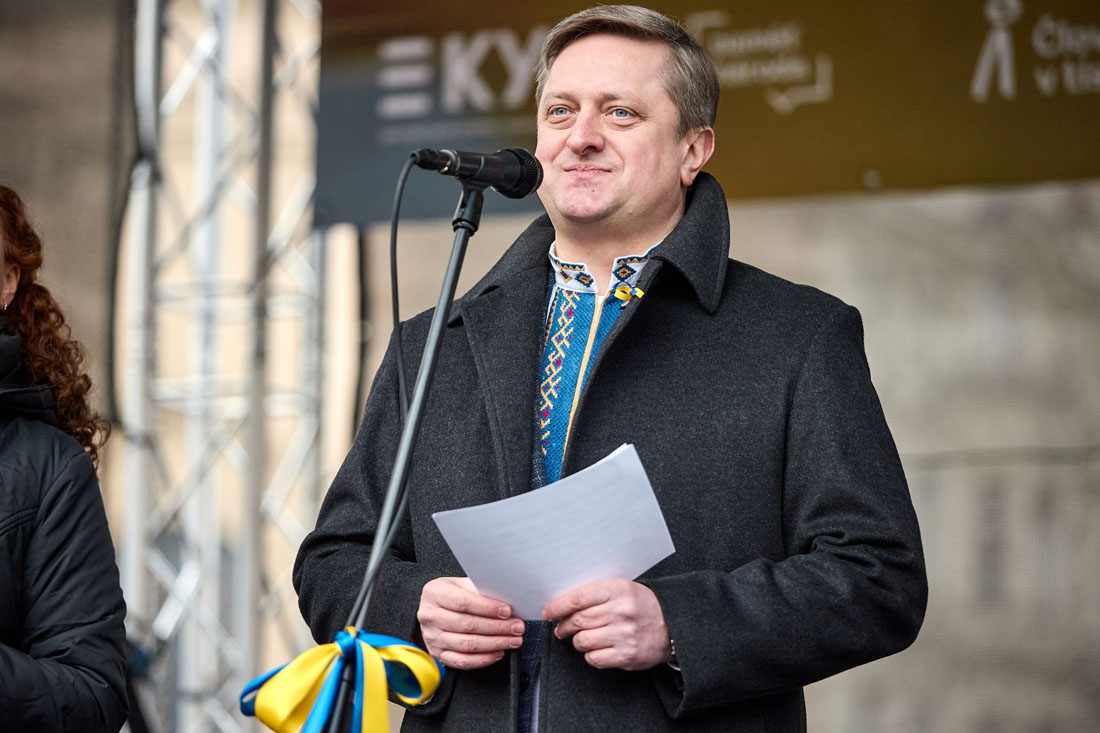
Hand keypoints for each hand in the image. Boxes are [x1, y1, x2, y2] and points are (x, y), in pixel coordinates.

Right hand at [417, 577, 524, 669]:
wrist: (434, 609)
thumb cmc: (452, 595)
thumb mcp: (463, 584)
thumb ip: (481, 590)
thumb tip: (508, 598)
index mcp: (435, 593)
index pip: (463, 602)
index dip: (488, 608)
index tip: (507, 611)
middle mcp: (430, 616)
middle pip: (468, 625)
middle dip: (497, 627)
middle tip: (517, 627)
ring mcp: (432, 637)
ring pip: (467, 644)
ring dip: (495, 643)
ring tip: (513, 640)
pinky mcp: (438, 654)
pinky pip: (463, 661)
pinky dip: (484, 659)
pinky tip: (498, 652)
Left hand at [543, 579, 671, 670]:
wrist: (672, 625)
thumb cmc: (642, 605)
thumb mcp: (622, 589)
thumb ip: (596, 594)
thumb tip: (563, 604)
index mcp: (617, 590)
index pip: (577, 598)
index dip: (557, 606)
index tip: (549, 612)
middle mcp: (620, 612)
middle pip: (577, 621)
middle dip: (563, 626)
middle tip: (561, 627)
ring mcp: (624, 635)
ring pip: (582, 641)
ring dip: (577, 641)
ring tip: (582, 637)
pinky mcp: (626, 655)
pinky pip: (594, 658)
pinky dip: (590, 655)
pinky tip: (597, 648)